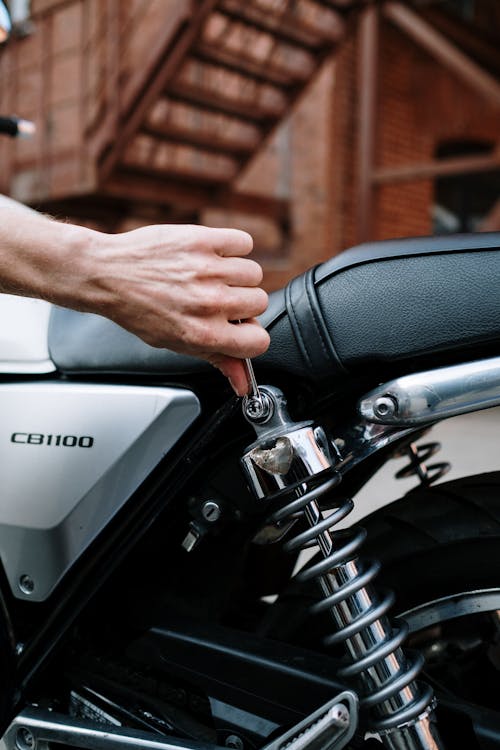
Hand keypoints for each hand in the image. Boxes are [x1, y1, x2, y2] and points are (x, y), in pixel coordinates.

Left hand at [79, 224, 269, 394]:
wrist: (108, 274)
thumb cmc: (138, 310)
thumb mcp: (176, 343)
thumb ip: (217, 360)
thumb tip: (243, 383)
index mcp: (204, 334)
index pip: (259, 341)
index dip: (250, 335)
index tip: (239, 328)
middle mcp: (209, 303)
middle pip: (260, 303)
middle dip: (241, 302)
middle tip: (216, 299)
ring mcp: (208, 270)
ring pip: (253, 273)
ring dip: (236, 274)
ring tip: (211, 276)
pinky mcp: (202, 241)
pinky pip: (243, 243)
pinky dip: (233, 247)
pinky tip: (214, 255)